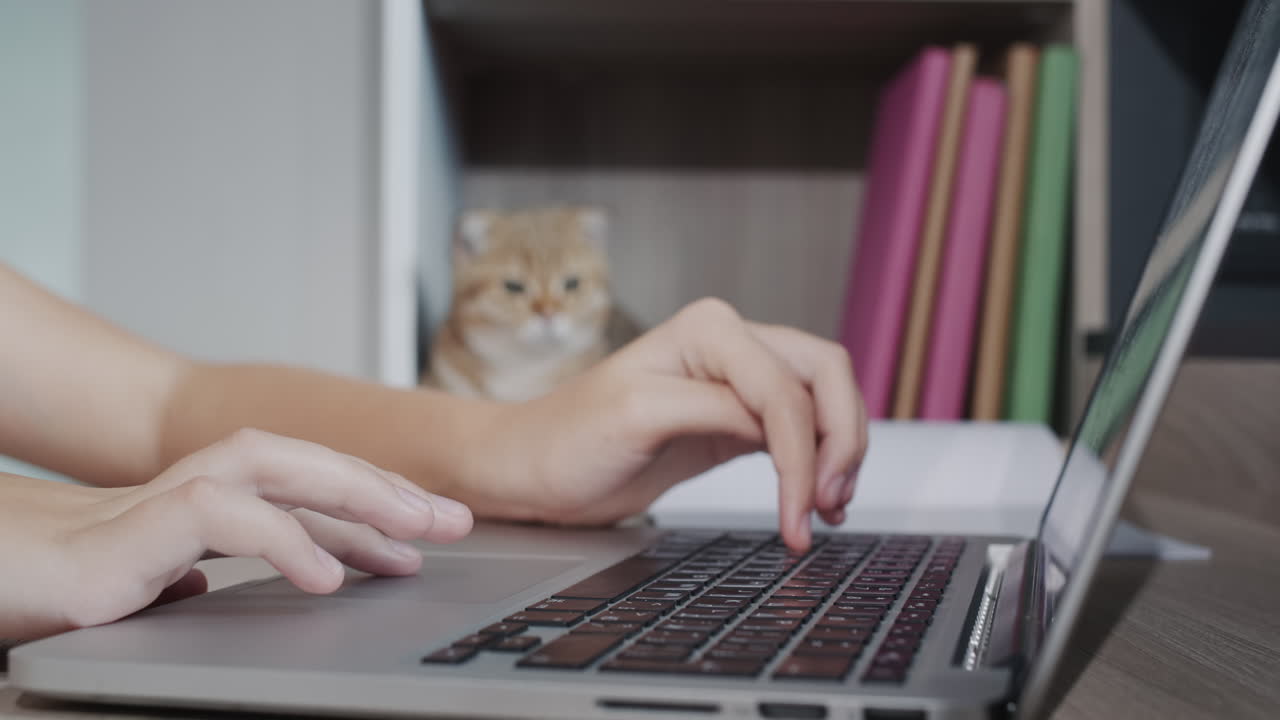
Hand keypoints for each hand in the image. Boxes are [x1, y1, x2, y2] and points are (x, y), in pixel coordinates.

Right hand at [0, 429, 471, 641]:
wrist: (4, 569)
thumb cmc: (88, 571)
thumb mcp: (182, 569)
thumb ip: (236, 560)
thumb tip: (299, 570)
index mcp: (228, 491)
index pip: (320, 485)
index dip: (382, 501)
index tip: (437, 529)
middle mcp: (210, 479)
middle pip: (315, 465)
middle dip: (389, 490)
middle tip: (453, 523)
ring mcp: (177, 493)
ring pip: (281, 470)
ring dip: (353, 497)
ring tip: (411, 536)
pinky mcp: (143, 523)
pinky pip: (227, 519)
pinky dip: (284, 543)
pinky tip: (327, 579)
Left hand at [470, 299, 866, 552]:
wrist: (534, 469)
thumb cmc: (566, 439)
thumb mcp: (637, 417)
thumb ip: (714, 410)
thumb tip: (780, 426)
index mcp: (708, 329)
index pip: (786, 389)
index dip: (803, 452)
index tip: (800, 510)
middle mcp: (731, 343)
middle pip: (826, 378)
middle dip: (840, 443)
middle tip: (829, 506)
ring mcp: (737, 380)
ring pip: (823, 401)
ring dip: (837, 454)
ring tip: (825, 511)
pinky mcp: (737, 419)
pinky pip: (801, 430)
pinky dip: (818, 462)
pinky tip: (814, 500)